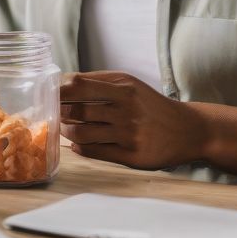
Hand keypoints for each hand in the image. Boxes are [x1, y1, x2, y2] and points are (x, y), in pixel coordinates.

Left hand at [60, 71, 206, 170]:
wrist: (187, 130)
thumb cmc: (150, 104)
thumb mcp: (130, 84)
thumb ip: (99, 81)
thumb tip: (64, 84)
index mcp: (123, 87)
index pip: (79, 84)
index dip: (59, 90)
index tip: (49, 94)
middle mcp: (126, 108)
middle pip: (78, 109)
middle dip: (59, 113)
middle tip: (51, 115)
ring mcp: (129, 133)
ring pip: (83, 133)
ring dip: (67, 133)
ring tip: (64, 130)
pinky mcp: (132, 156)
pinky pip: (96, 152)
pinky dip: (80, 149)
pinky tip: (77, 145)